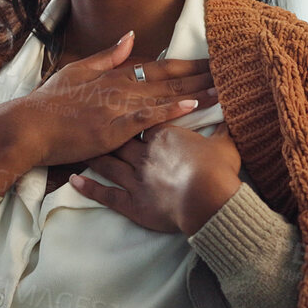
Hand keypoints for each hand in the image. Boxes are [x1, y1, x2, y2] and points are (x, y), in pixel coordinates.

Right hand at [6, 30, 217, 167]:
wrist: (30, 126)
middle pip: (170, 81)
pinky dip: (171, 111)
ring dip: (197, 94)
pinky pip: (148, 118)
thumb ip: (107, 56)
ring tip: (223, 90)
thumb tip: (131, 37)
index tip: (210, 61)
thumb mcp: (77, 70)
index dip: (187, 65)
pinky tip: (193, 108)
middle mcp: (121, 88)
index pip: (159, 67)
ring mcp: (118, 107)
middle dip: (201, 78)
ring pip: (165, 98)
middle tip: (230, 73)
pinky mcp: (114, 128)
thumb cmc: (50, 102)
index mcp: (114, 75)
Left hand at [69, 121, 241, 234]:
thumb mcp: (225, 145)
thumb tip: (233, 114)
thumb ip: (224, 129)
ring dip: (92, 155)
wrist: (209, 199)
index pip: (144, 118)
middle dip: (104, 130)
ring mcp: (134, 178)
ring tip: (77, 147)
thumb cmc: (218, 170)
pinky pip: (105, 194)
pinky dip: (88, 187)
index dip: (134, 112)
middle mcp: (143, 154)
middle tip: (88, 121)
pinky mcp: (131, 202)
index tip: (124, 104)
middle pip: (118, 138)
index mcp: (163, 136)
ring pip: (107, 162)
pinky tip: (74, 180)